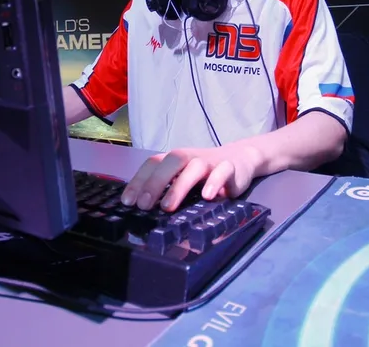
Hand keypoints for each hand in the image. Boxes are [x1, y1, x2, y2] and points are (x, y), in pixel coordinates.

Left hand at [120, 144, 262, 211]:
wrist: (240, 160)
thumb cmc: (205, 174)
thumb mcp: (184, 180)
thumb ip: (168, 190)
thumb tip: (142, 210)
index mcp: (175, 160)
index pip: (153, 164)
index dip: (138, 181)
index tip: (128, 201)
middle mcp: (190, 158)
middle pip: (170, 161)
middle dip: (155, 183)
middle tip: (144, 205)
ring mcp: (210, 161)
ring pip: (193, 167)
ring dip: (179, 186)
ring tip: (168, 206)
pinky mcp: (229, 167)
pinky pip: (222, 171)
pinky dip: (214, 182)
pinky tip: (207, 197)